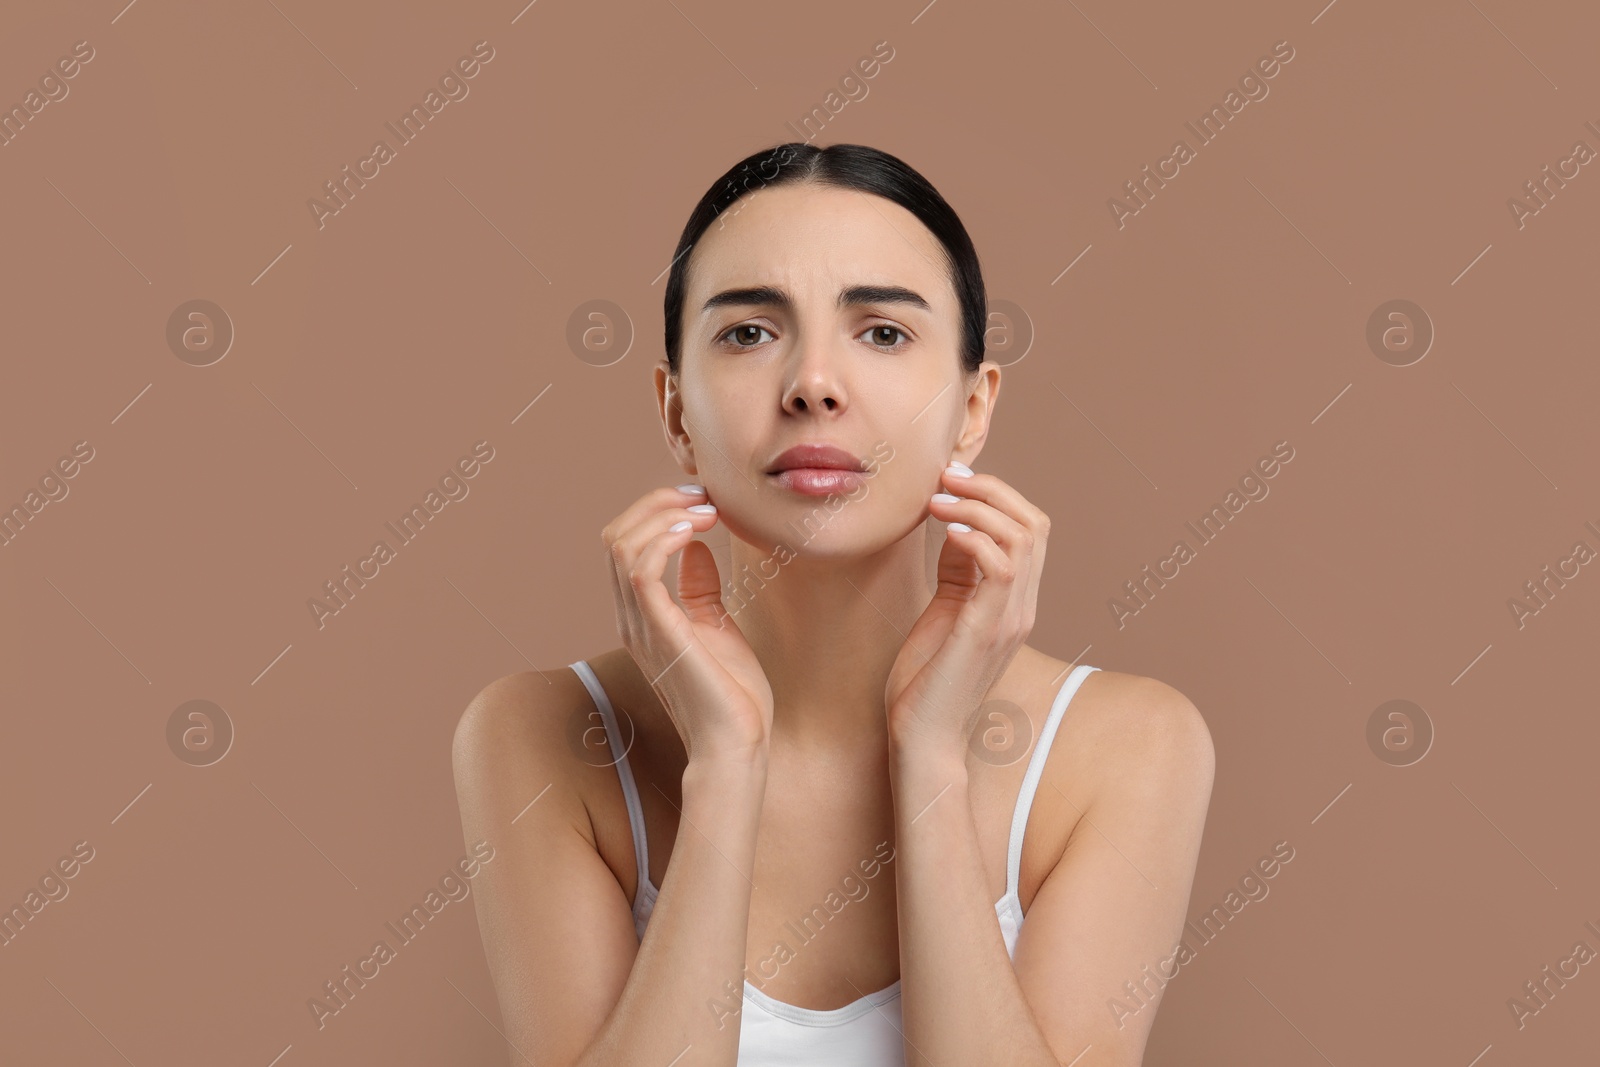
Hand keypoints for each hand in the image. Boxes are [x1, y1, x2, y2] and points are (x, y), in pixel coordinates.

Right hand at [602, 485, 773, 764]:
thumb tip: (696, 548)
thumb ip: (699, 589)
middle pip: (615, 535)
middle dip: (657, 502)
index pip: (625, 544)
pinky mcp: (659, 633)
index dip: (657, 510)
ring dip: (663, 515)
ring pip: (622, 545)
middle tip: (703, 497)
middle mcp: (631, 618)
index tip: (702, 500)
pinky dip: (663, 539)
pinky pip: (641, 571)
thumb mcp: (716, 628)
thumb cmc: (732, 696)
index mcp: (642, 616)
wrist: (737, 743)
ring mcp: (641, 626)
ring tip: (704, 511)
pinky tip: (694, 531)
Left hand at [884, 463, 1050, 752]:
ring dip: (979, 505)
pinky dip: (974, 536)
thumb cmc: (924, 682)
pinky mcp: (987, 630)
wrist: (922, 740)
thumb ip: (957, 572)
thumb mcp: (944, 613)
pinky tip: (945, 531)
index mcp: (1014, 603)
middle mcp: (1022, 608)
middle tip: (944, 478)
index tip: (951, 480)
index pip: (1030, 529)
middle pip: (1035, 523)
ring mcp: (1010, 619)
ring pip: (1024, 536)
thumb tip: (955, 524)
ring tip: (937, 500)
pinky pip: (1000, 566)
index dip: (996, 494)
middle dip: (991, 488)